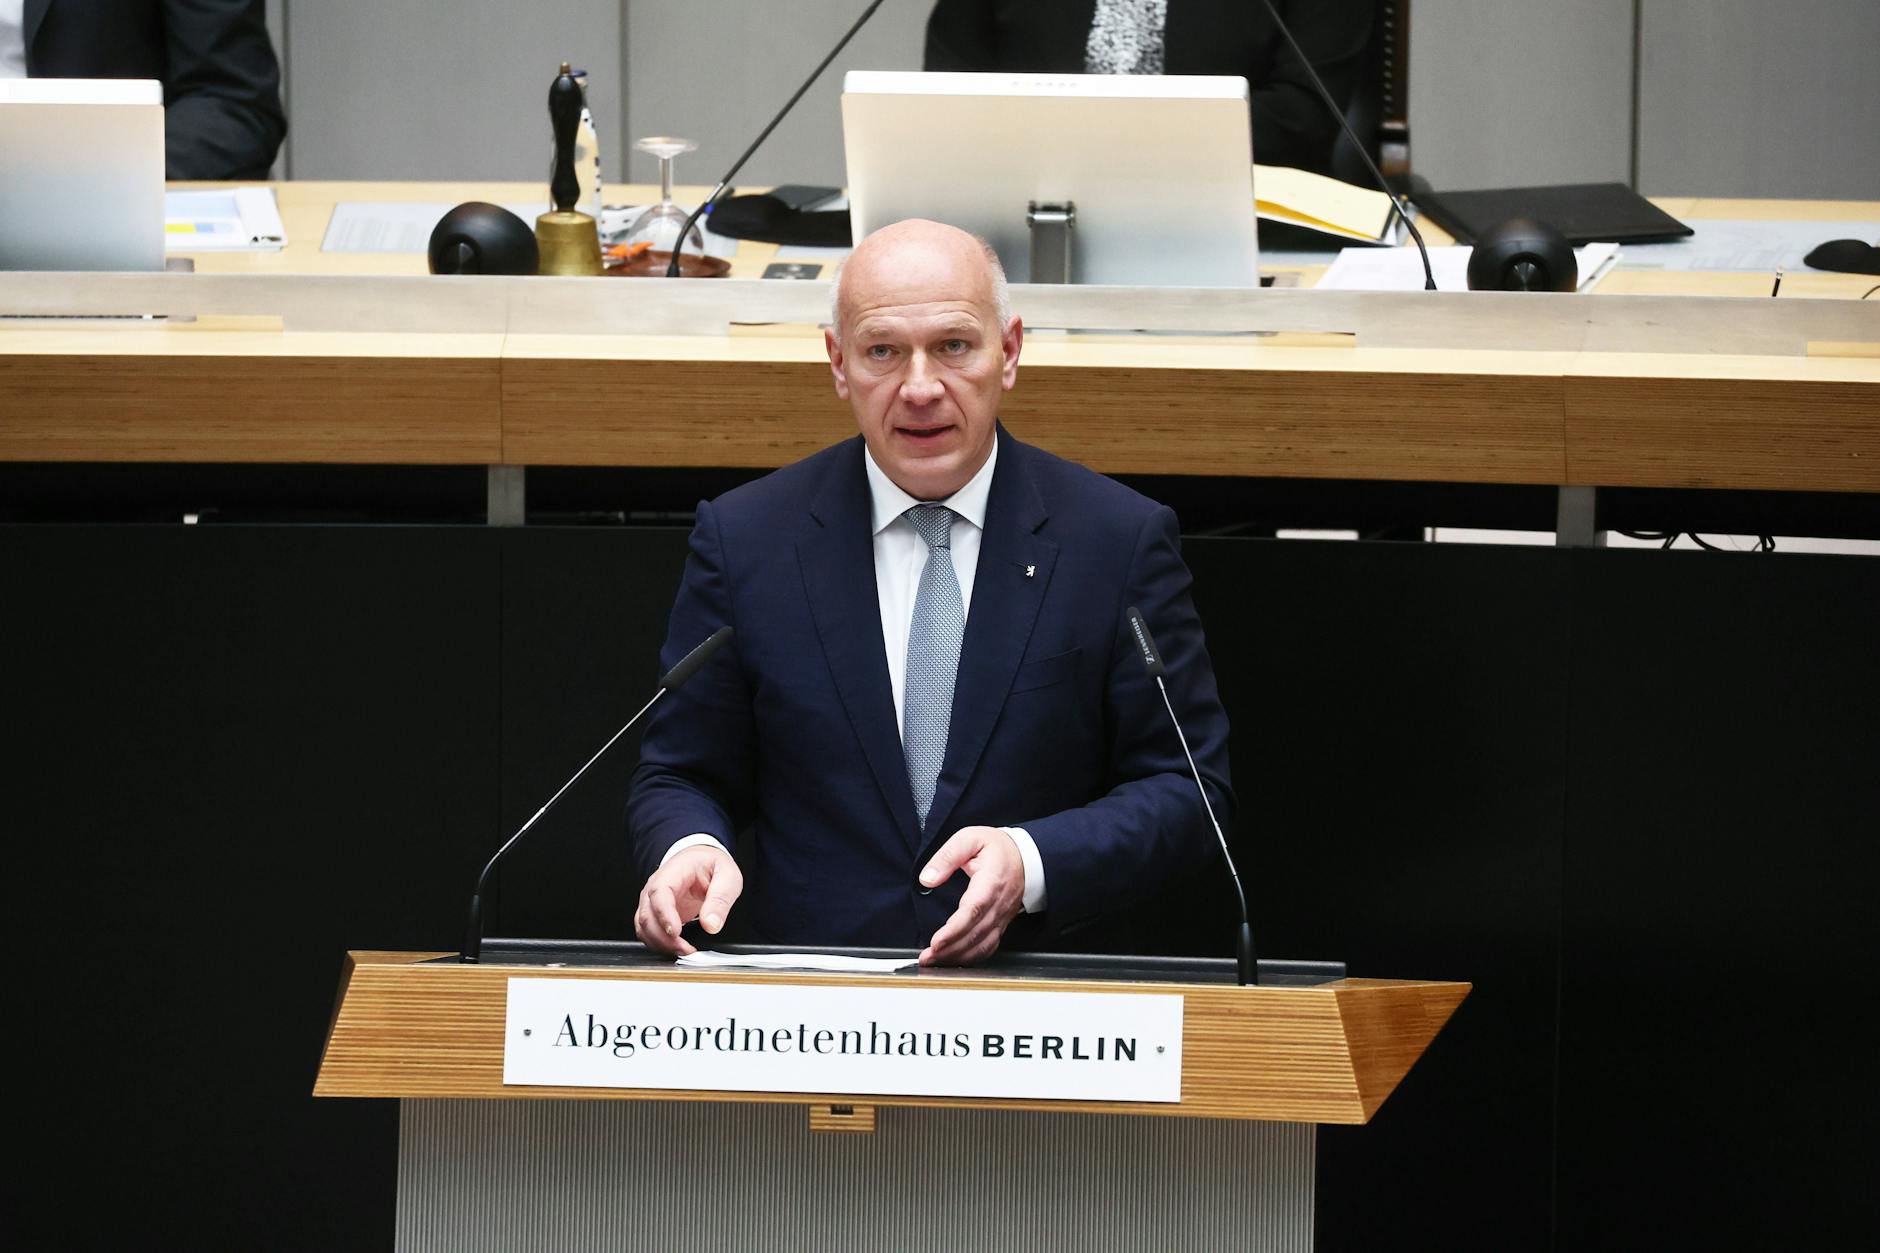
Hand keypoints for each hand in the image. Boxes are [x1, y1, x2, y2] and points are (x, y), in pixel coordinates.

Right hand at [634, 846, 743, 956]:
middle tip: (687, 949)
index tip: (676, 932)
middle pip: (647, 914)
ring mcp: (652, 901)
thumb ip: (720, 899)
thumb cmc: (711, 866)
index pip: (659, 892)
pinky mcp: (655, 914)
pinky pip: (648, 933)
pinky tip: (677, 948)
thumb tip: (711, 925)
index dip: (664, 914)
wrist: (701, 861)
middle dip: (664, 937)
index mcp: (674, 872)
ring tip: (685, 950)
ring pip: (644, 927)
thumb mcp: (727, 876)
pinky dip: (659, 945)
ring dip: (661, 944)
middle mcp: (656, 886)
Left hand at [918, 826, 1025, 965]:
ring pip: (982, 945)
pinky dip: (971, 957)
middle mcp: (1000, 904)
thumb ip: (946, 857)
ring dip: (958, 956)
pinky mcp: (1001, 924)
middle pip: (976, 934)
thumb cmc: (996, 847)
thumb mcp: (969, 839)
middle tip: (927, 957)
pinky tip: (954, 959)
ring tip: (934, 961)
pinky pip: (988, 946)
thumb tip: (927, 879)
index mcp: (991, 881)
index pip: (973, 910)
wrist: (1025, 856)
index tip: (936, 942)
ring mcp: (1003, 917)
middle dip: (950, 949)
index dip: (954, 930)